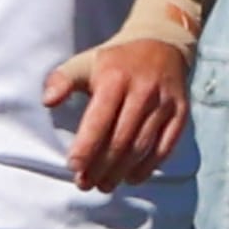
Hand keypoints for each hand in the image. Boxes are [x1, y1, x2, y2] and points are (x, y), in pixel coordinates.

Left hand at [43, 36, 190, 189]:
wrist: (161, 43)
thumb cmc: (115, 61)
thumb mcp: (85, 62)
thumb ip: (63, 80)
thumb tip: (47, 101)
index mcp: (116, 78)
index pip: (99, 119)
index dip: (86, 147)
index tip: (73, 167)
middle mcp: (143, 91)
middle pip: (121, 139)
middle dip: (101, 167)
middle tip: (85, 183)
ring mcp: (164, 103)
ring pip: (141, 147)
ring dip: (121, 171)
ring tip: (104, 185)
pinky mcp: (181, 113)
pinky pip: (165, 147)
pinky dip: (147, 167)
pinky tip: (131, 177)